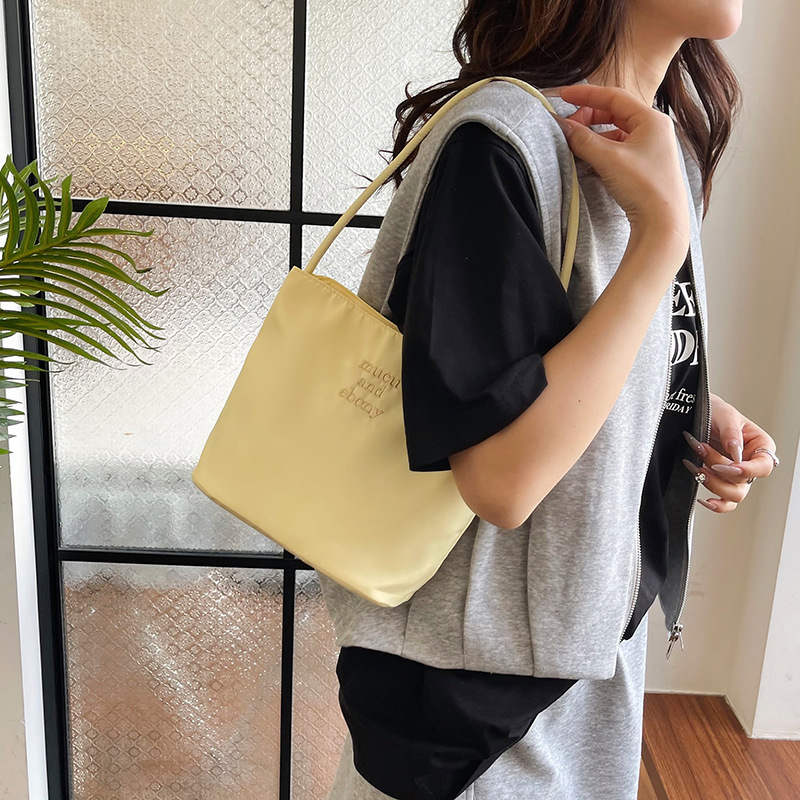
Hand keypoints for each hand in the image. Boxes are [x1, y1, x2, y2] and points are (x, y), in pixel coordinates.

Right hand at [553, 83, 690, 248]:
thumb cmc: (644, 186)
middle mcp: (654, 130)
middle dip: (588, 118)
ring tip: (574, 146)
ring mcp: (650, 150)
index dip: (586, 95)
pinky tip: (588, 161)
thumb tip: (563, 127)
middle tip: (568, 126)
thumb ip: (583, 139)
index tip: (564, 96)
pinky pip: (618, 151)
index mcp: (651, 119)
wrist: (662, 223)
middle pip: (614, 114)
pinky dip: (601, 152)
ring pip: (615, 134)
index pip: (614, 97)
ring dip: (593, 137)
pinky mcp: (644, 168)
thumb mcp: (608, 158)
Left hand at [681, 393, 777, 512]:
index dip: (745, 471)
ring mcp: (737, 476)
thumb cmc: (715, 411)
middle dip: (718, 468)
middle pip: (743, 482)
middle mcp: (751, 464)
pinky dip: (716, 505)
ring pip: (733, 495)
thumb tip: (736, 451)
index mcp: (760, 446)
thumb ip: (731, 432)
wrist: (694, 413)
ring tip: (694, 465)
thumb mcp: (724, 414)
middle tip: (700, 449)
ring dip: (711, 483)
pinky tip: (703, 498)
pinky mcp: (722, 483)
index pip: (763, 467)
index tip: (724, 466)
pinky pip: (725, 503)